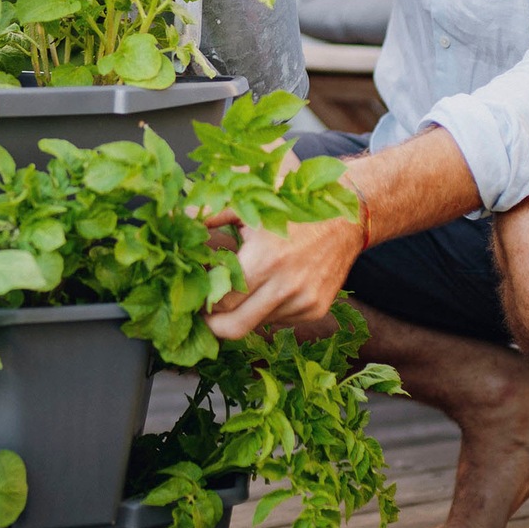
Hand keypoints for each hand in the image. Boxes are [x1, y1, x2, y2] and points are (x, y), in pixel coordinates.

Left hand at [207, 212, 365, 339]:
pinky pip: (279, 319)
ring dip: (243, 311)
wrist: (348, 215)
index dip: (201, 298)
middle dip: (213, 322)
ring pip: (256, 324)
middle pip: (234, 327)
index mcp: (266, 259)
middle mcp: (286, 286)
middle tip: (202, 311)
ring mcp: (304, 301)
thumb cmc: (296, 203)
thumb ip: (212, 213)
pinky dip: (267, 308)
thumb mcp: (253, 201)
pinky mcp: (316, 309)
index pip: (219, 300)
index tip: (193, 292)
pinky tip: (270, 284)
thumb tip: (180, 220)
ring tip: (240, 288)